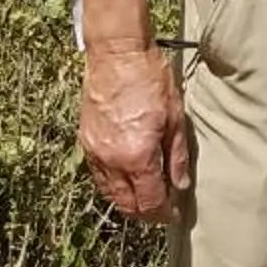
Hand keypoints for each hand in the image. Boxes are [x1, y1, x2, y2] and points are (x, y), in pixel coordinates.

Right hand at [80, 42, 190, 222]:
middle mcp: (112, 161)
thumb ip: (177, 156)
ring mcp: (95, 152)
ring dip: (127, 200)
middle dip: (145, 213)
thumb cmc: (150, 78)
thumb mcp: (175, 117)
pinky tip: (126, 177)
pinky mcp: (85, 141)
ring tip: (145, 196)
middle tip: (161, 210)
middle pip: (127, 204)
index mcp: (137, 157)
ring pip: (110, 193)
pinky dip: (113, 184)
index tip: (174, 213)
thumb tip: (180, 184)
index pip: (150, 201)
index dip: (164, 212)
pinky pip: (99, 174)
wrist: (116, 52)